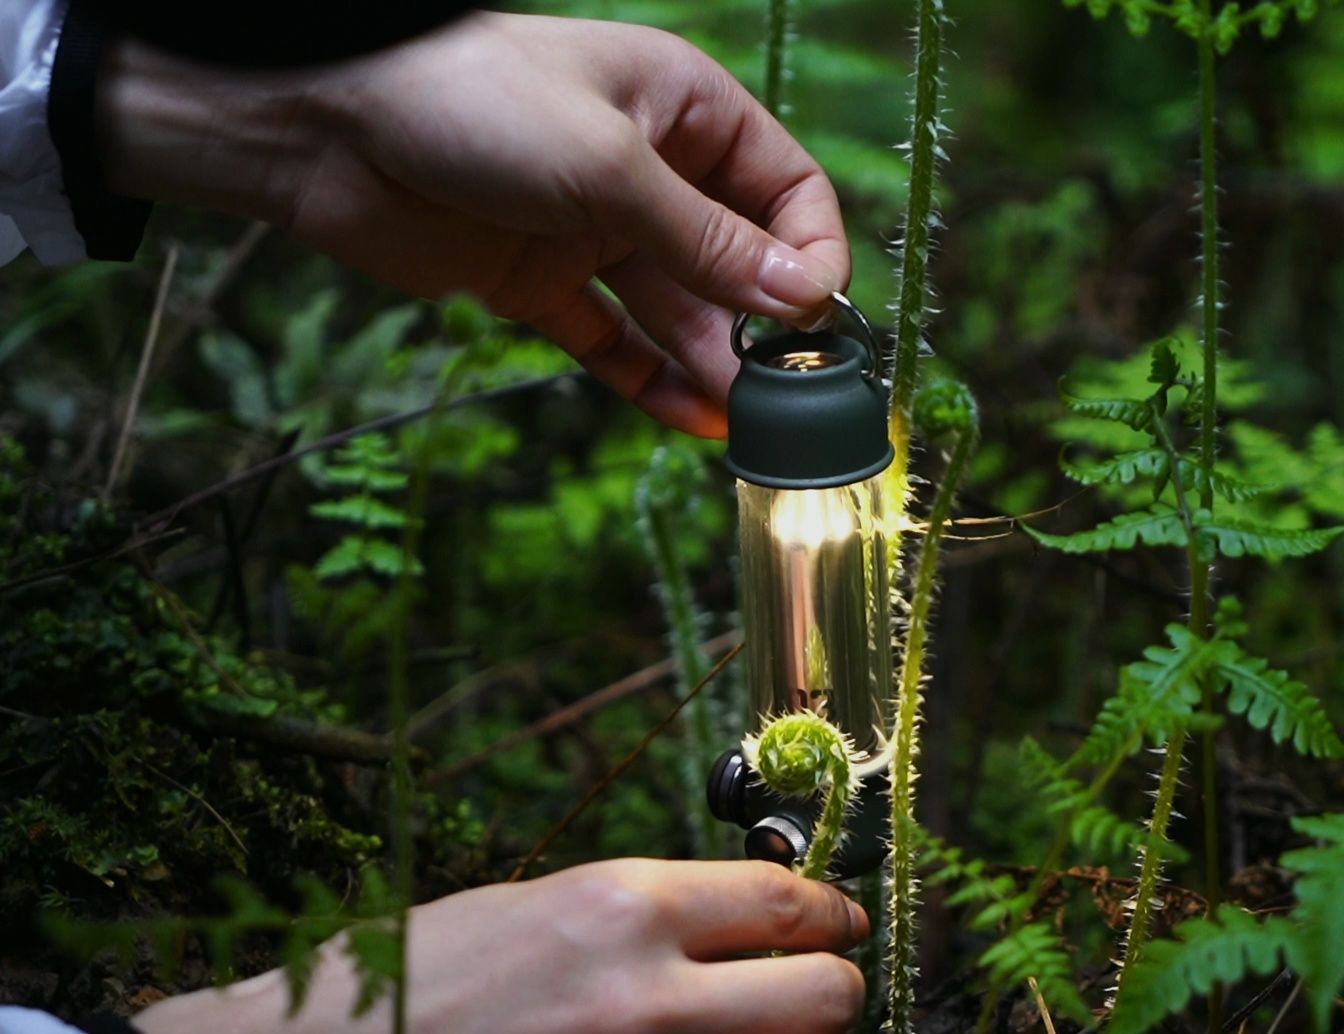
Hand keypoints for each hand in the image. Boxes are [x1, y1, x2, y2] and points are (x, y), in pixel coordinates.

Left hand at [97, 14, 851, 436]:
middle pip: (736, 261)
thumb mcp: (611, 167)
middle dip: (763, 327)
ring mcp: (594, 232)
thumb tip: (805, 296)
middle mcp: (650, 172)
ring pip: (677, 311)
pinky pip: (611, 341)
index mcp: (685, 110)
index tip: (817, 322)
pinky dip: (647, 380)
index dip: (811, 254)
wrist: (324, 124)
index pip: (786, 190)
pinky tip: (686, 418)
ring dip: (711, 364)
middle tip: (785, 396)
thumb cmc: (475, 99)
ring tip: (743, 422)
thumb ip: (708, 240)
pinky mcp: (540, 283)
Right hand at [133, 859, 868, 1033]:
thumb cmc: (407, 987)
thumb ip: (645, 916)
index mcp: (620, 907)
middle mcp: (648, 998)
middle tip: (810, 994)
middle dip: (829, 988)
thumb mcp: (532, 910)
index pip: (788, 898)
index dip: (832, 910)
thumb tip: (744, 919)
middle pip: (824, 990)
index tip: (838, 922)